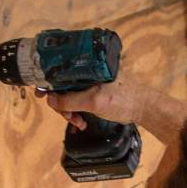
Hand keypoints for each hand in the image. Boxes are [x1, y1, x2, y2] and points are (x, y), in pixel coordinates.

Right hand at [37, 72, 153, 129]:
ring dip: (70, 111)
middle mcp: (87, 71)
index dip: (49, 83)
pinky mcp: (96, 93)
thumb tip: (49, 99)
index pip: (60, 70)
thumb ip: (70, 100)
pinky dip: (77, 112)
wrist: (145, 109)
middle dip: (62, 104)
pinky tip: (81, 123)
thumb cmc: (123, 100)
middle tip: (68, 117)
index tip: (41, 95)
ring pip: (70, 96)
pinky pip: (79, 101)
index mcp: (87, 65)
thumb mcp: (94, 101)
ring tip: (78, 123)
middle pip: (63, 85)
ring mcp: (91, 83)